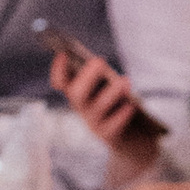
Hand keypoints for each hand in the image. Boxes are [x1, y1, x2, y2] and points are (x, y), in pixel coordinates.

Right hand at [46, 42, 161, 185]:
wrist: (130, 134)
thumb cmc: (118, 99)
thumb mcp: (108, 85)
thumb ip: (102, 74)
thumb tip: (102, 65)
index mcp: (76, 90)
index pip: (60, 82)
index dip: (59, 70)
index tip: (63, 54)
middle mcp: (80, 106)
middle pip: (77, 94)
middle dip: (87, 76)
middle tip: (99, 61)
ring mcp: (92, 121)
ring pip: (97, 108)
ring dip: (111, 93)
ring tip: (125, 81)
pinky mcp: (106, 134)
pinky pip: (111, 126)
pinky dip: (120, 116)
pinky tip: (130, 106)